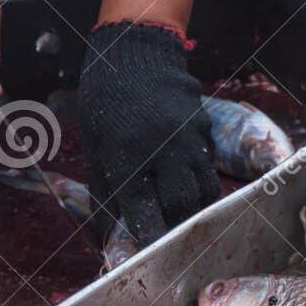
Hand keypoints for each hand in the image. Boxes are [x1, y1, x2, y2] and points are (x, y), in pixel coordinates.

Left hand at [77, 22, 220, 243]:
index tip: (151, 251)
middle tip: (171, 233)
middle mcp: (162, 149)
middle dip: (179, 225)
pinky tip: (187, 178)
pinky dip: (200, 179)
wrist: (134, 55)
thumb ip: (103, 193)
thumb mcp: (95, 148)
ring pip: (205, 189)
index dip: (150, 237)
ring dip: (195, 206)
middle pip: (184, 204)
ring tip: (182, 211)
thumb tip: (104, 237)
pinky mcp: (204, 128)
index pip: (144, 211)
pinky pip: (209, 165)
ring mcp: (188, 138)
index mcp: (127, 156)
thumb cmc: (105, 104)